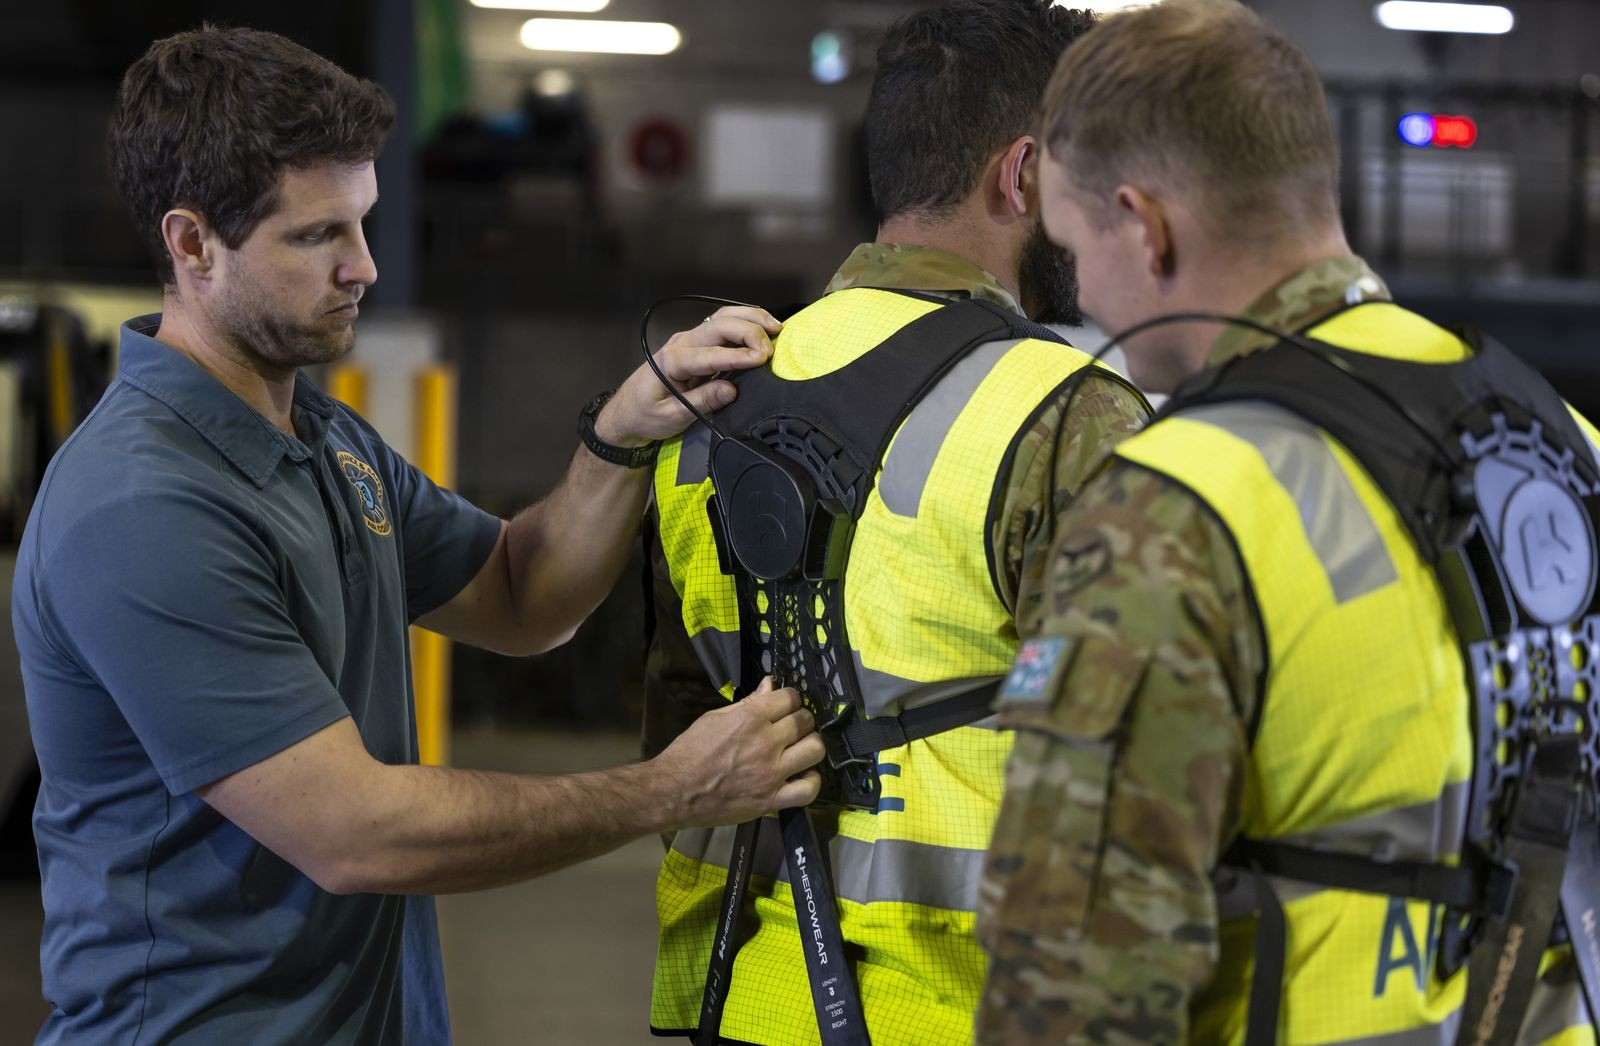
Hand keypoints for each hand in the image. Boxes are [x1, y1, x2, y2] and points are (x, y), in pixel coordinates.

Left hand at [595, 306, 782, 446]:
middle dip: (749, 333)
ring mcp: (689, 340)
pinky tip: (763, 326)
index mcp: (671, 361)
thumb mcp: (671, 416)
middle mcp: (681, 343)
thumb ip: (702, 402)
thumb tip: (732, 391)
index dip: (737, 355)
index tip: (761, 360)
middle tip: (770, 350)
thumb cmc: (645, 415)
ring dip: (750, 319)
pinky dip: (745, 322)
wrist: (627, 412)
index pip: (709, 354)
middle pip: (719, 326)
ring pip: (722, 319)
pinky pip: (722, 326)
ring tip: (775, 327)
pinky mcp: (697, 344)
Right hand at [655, 677, 824, 827]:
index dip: (789, 699)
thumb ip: (747, 702)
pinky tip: (802, 775)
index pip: (790, 697)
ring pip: (815, 750)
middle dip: (801, 720)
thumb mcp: (715, 718)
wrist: (674, 791)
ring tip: (799, 748)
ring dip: (810, 745)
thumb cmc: (690, 751)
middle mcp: (766, 742)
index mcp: (750, 718)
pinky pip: (808, 790)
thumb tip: (770, 685)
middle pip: (805, 721)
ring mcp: (772, 773)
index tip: (784, 706)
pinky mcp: (772, 799)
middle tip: (790, 727)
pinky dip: (812, 781)